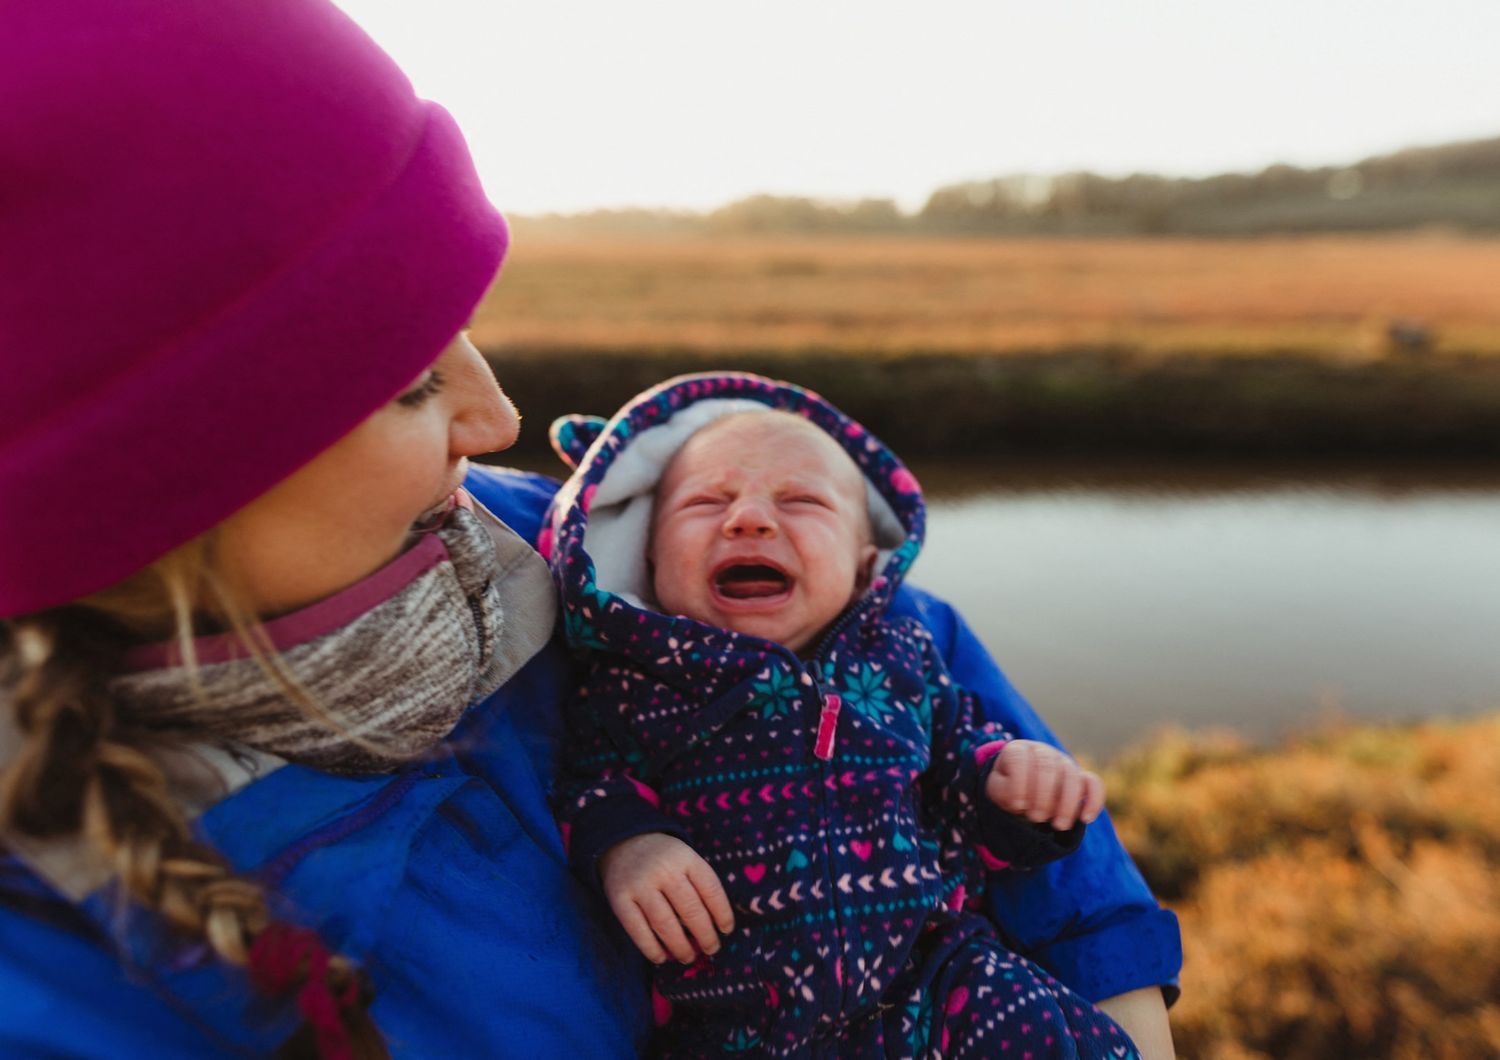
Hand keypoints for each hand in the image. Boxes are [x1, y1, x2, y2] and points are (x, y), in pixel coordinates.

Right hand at [599, 832, 735, 963]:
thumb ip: (700, 884)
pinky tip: (661, 957)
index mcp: (685, 858)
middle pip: (690, 910)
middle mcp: (664, 870)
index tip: (726, 930)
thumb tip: (717, 927)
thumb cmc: (664, 859)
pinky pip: (637, 930)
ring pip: (665, 924)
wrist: (623, 842)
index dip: (722, 914)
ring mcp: (640, 885)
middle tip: (711, 949)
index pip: (711, 889)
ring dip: (680, 946)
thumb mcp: (686, 859)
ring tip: (688, 957)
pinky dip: (651, 948)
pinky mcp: (619, 899)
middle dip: (705, 936)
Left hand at [985, 739, 1104, 830]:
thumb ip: (1004, 792)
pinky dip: (1093, 800)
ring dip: (1067, 804)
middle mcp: (1043, 752)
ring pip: (1072, 776)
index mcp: (1018, 750)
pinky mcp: (1081, 777)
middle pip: (1048, 767)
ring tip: (1058, 826)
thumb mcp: (997, 790)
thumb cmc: (1007, 790)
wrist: (1022, 792)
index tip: (1018, 806)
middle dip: (1043, 796)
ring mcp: (1064, 763)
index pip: (1019, 759)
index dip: (1019, 784)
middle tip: (1036, 818)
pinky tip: (1085, 818)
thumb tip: (1020, 802)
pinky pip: (1094, 784)